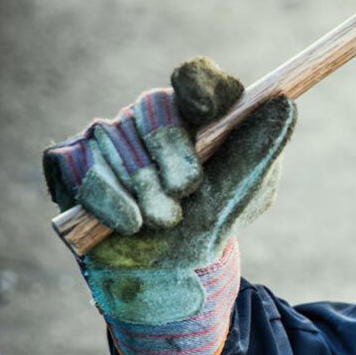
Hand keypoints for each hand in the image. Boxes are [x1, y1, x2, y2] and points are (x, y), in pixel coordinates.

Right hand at [41, 58, 296, 354]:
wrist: (170, 276)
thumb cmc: (211, 223)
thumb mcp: (244, 192)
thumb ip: (260, 150)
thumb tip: (285, 104)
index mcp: (198, 114)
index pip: (197, 79)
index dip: (198, 86)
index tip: (204, 110)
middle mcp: (150, 116)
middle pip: (155, 108)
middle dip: (173, 154)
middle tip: (188, 191)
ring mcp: (108, 136)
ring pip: (117, 141)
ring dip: (146, 191)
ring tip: (166, 221)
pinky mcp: (69, 161)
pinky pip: (84, 170)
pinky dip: (111, 202)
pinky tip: (131, 225)